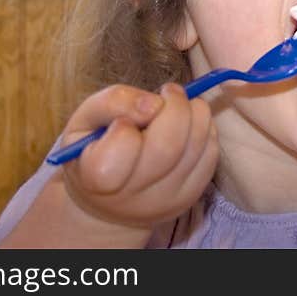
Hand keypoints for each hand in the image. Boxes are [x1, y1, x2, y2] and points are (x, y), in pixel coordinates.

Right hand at [59, 82, 218, 234]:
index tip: (123, 119)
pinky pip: (210, 153)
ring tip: (177, 106)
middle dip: (175, 106)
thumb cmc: (94, 150)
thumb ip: (112, 103)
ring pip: (197, 146)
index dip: (126, 121)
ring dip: (194, 112)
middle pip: (169, 146)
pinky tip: (187, 124)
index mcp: (96, 178)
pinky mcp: (190, 196)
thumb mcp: (85, 120)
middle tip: (167, 92)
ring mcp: (166, 200)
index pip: (122, 145)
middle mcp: (133, 197)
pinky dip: (205, 128)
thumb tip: (154, 103)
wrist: (108, 203)